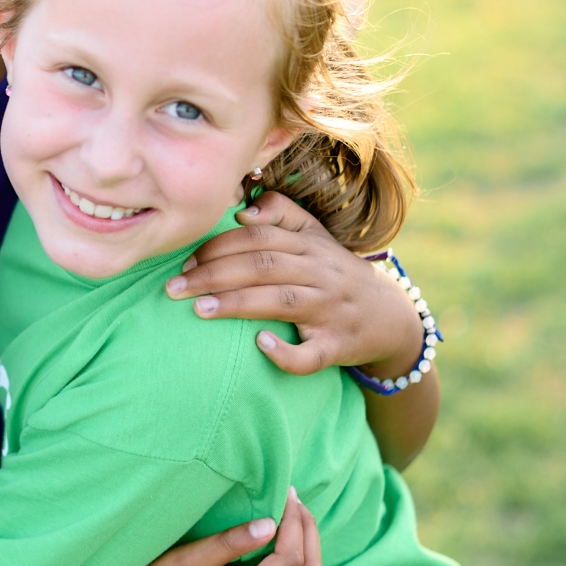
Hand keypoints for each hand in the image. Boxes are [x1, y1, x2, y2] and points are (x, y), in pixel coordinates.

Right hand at [129, 488, 323, 565]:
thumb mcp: (184, 562)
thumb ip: (228, 544)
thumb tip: (269, 524)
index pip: (289, 561)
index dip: (295, 524)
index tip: (286, 493)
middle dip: (308, 532)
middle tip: (294, 499)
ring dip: (311, 551)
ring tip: (295, 520)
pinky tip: (284, 546)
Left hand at [165, 191, 421, 378]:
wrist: (390, 316)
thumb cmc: (335, 272)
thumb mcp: (315, 235)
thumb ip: (281, 212)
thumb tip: (242, 210)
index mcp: (309, 245)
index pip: (258, 237)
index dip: (218, 246)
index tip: (184, 261)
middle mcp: (320, 273)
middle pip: (262, 267)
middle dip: (214, 275)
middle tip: (174, 288)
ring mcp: (330, 310)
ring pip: (280, 302)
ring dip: (237, 304)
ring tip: (199, 309)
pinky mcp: (337, 346)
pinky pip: (311, 354)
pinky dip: (286, 352)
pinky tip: (260, 345)